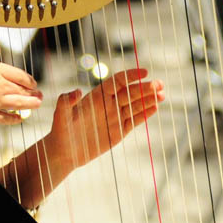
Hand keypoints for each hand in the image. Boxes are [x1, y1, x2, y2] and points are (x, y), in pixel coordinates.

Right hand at [0, 44, 41, 124]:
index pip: (18, 75)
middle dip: (33, 92)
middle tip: (40, 95)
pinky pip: (6, 118)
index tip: (33, 83)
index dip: (28, 79)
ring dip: (30, 104)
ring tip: (38, 104)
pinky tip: (19, 118)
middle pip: (21, 89)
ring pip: (19, 103)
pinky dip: (14, 118)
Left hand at [47, 68, 163, 171]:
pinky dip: (145, 114)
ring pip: (136, 105)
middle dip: (145, 88)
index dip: (131, 76)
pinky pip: (135, 120)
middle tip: (159, 84)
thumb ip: (66, 101)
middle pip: (130, 92)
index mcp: (97, 96)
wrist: (64, 151)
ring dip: (149, 99)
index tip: (144, 72)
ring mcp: (115, 117)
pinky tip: (156, 107)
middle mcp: (108, 104)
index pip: (117, 81)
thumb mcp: (61, 114)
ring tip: (162, 94)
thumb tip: (77, 91)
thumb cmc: (60, 130)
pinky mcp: (120, 131)